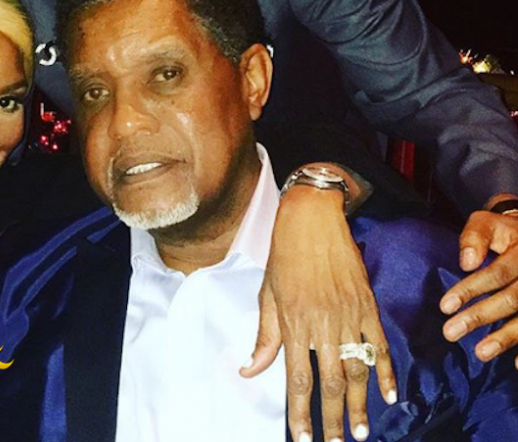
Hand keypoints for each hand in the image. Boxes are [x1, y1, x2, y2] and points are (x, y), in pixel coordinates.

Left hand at [240, 184, 395, 441]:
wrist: (311, 218)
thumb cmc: (284, 255)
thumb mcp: (267, 294)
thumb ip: (264, 337)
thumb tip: (249, 371)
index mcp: (294, 322)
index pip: (297, 379)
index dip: (300, 413)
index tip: (303, 438)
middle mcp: (322, 324)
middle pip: (330, 382)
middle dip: (332, 418)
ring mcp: (349, 315)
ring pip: (357, 369)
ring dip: (359, 404)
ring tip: (360, 431)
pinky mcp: (367, 304)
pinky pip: (380, 345)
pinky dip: (386, 372)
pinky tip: (388, 395)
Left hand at [440, 196, 517, 366]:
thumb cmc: (503, 233)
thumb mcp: (487, 223)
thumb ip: (475, 238)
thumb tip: (466, 263)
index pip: (497, 273)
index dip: (471, 289)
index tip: (445, 306)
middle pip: (511, 299)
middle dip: (480, 317)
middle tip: (450, 332)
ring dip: (505, 338)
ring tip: (480, 353)